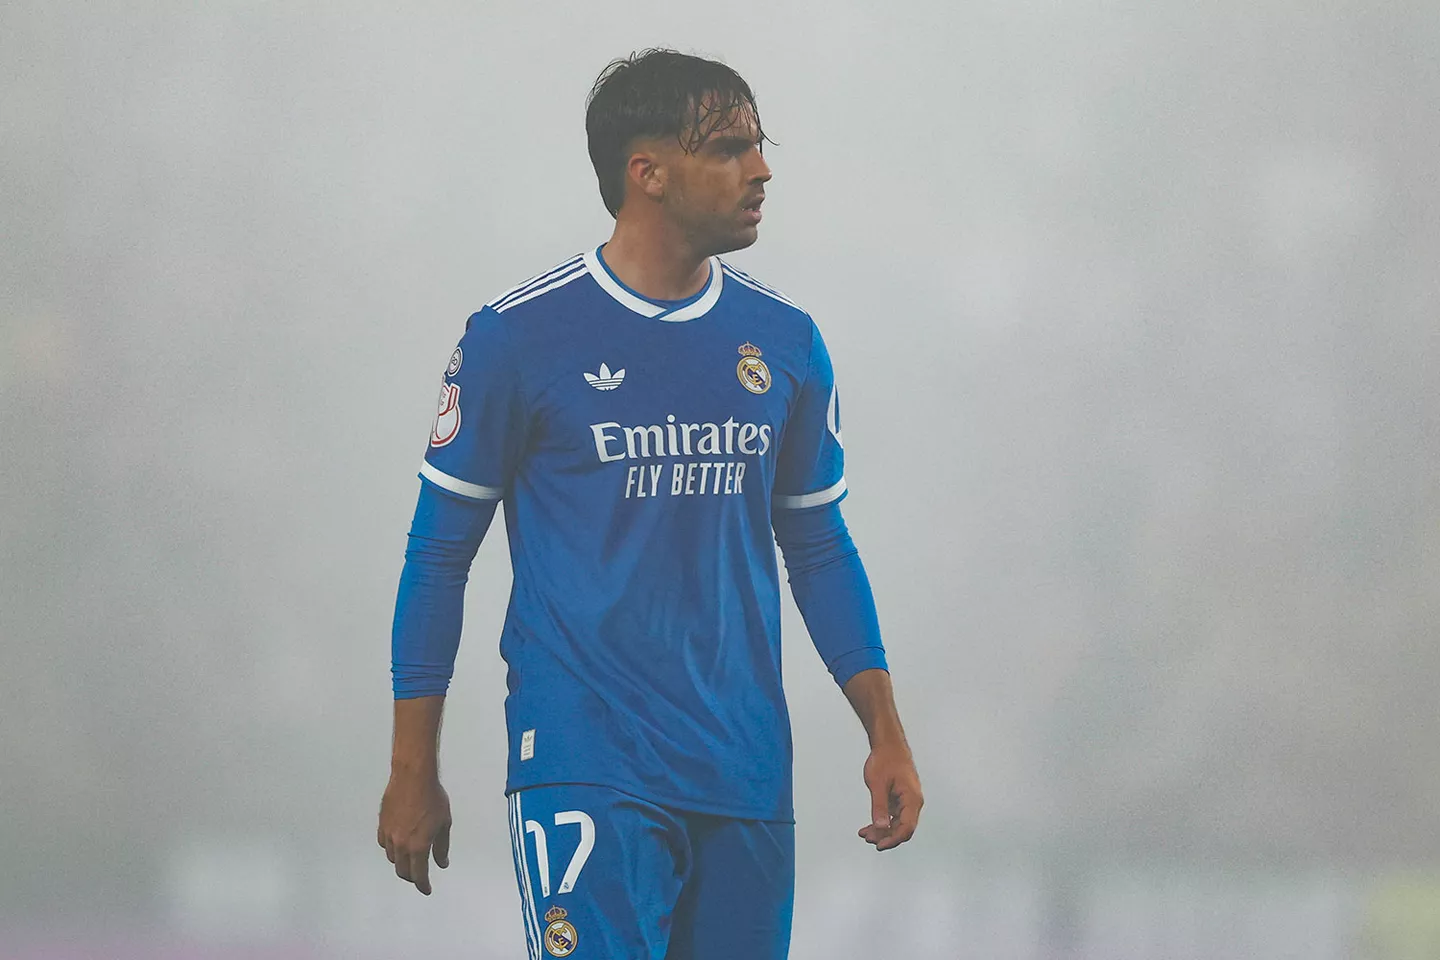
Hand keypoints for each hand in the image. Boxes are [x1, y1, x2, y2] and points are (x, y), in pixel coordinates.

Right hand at [377, 772, 451, 894]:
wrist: (413, 777)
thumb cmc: (432, 797)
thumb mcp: (444, 824)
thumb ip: (442, 847)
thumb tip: (441, 862)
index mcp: (419, 846)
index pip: (419, 875)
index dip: (423, 885)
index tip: (426, 889)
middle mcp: (401, 844)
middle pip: (403, 871)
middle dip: (412, 877)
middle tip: (419, 877)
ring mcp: (389, 835)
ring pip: (392, 858)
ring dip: (401, 863)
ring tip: (409, 860)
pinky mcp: (382, 824)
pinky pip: (383, 844)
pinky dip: (390, 849)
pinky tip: (396, 845)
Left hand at [857, 742, 922, 850]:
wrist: (888, 744)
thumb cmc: (886, 759)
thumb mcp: (877, 784)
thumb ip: (879, 807)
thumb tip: (880, 827)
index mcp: (912, 799)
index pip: (906, 828)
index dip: (893, 840)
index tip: (879, 845)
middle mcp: (913, 802)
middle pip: (902, 829)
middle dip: (885, 837)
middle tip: (867, 838)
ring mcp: (907, 801)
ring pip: (897, 824)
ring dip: (882, 831)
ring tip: (865, 834)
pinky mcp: (900, 799)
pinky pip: (893, 816)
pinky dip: (882, 822)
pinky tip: (869, 827)